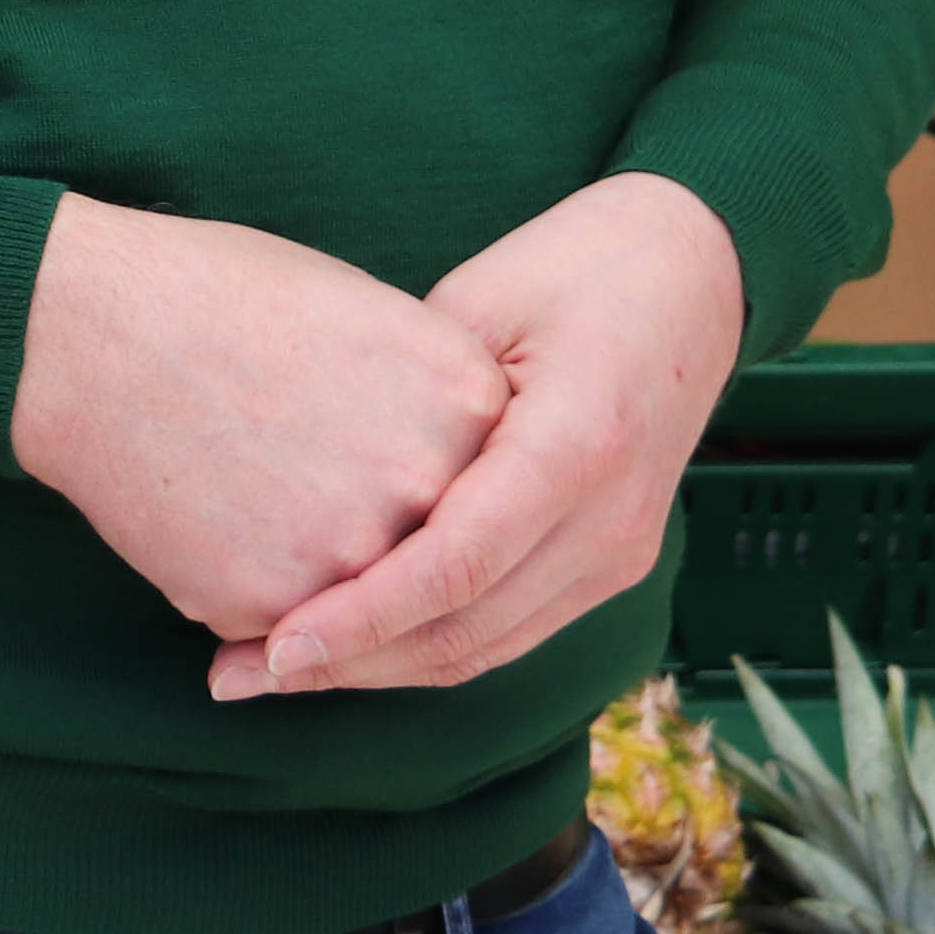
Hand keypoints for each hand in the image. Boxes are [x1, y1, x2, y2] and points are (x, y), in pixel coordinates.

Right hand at [9, 193, 512, 646]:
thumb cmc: (229, 299)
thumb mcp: (370, 314)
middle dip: (394, 531)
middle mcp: (425, 486)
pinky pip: (293, 624)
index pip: (497, 475)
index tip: (399, 451)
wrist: (99, 332)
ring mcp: (351, 557)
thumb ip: (435, 401)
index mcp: (465, 401)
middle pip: (438, 543)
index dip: (446, 471)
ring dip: (337, 574)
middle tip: (330, 485)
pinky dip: (265, 588)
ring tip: (273, 494)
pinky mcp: (272, 608)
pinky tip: (223, 516)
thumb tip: (470, 468)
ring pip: (369, 597)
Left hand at [216, 173, 744, 701]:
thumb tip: (311, 484)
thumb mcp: (481, 301)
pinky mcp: (612, 564)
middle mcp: (610, 522)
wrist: (699, 269)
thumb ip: (409, 398)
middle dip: (348, 664)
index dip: (360, 618)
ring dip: (379, 669)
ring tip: (271, 672)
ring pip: (486, 648)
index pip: (456, 567)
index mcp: (579, 446)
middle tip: (235, 674)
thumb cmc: (582, 259)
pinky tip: (353, 642)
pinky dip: (427, 643)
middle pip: (465, 630)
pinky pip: (510, 629)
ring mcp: (620, 554)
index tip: (271, 647)